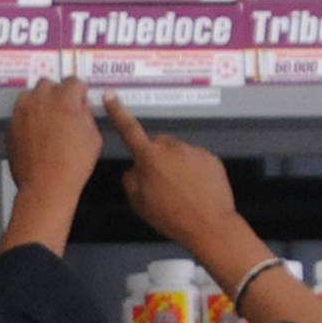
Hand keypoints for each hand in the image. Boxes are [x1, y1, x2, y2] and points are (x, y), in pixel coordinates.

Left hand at [7, 78, 101, 207]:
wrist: (46, 187)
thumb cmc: (70, 166)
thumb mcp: (93, 138)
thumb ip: (87, 115)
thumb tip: (82, 108)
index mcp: (64, 99)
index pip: (74, 81)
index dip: (80, 92)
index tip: (80, 99)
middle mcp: (40, 100)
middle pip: (49, 84)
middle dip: (58, 94)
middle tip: (65, 111)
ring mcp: (22, 112)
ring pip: (31, 96)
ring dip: (41, 104)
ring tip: (50, 122)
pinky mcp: (11, 125)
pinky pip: (21, 114)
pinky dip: (29, 119)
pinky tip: (39, 135)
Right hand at [104, 90, 236, 248]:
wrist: (210, 225)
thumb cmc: (174, 217)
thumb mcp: (139, 203)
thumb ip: (130, 180)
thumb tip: (134, 170)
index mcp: (150, 157)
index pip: (129, 129)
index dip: (117, 112)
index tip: (110, 97)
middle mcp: (172, 148)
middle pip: (157, 144)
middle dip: (156, 157)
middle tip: (159, 184)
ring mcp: (193, 151)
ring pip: (178, 153)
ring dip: (176, 166)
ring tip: (181, 192)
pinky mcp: (211, 158)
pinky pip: (197, 160)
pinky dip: (194, 172)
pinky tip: (195, 191)